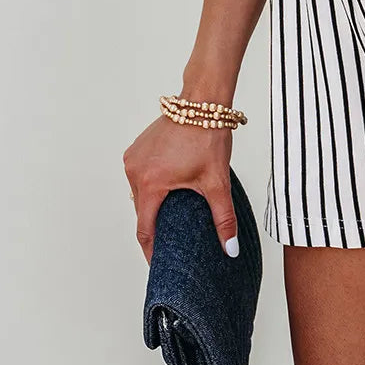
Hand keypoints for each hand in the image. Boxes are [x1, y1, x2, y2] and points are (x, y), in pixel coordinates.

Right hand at [123, 114, 238, 264]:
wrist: (203, 101)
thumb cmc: (208, 136)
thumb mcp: (217, 181)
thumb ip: (223, 218)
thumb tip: (230, 248)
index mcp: (150, 183)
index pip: (145, 230)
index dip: (152, 250)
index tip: (159, 264)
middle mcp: (135, 171)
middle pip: (142, 211)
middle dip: (156, 225)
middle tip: (173, 239)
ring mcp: (134, 158)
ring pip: (140, 193)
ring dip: (154, 203)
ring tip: (172, 213)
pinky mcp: (137, 148)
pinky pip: (140, 175)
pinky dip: (152, 185)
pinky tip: (170, 187)